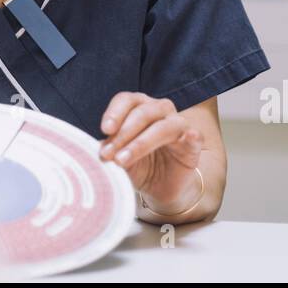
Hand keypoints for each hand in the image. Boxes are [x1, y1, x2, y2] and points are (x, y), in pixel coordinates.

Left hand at [98, 92, 202, 210]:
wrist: (162, 188)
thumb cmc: (139, 165)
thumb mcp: (118, 157)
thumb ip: (108, 149)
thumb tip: (93, 148)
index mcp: (139, 107)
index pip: (126, 100)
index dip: (114, 113)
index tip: (104, 130)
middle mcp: (160, 110)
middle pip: (142, 112)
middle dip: (122, 134)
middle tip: (108, 154)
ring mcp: (179, 124)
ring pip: (162, 126)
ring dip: (140, 143)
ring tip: (122, 160)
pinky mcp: (194, 142)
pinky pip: (193, 135)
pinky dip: (190, 135)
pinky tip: (187, 137)